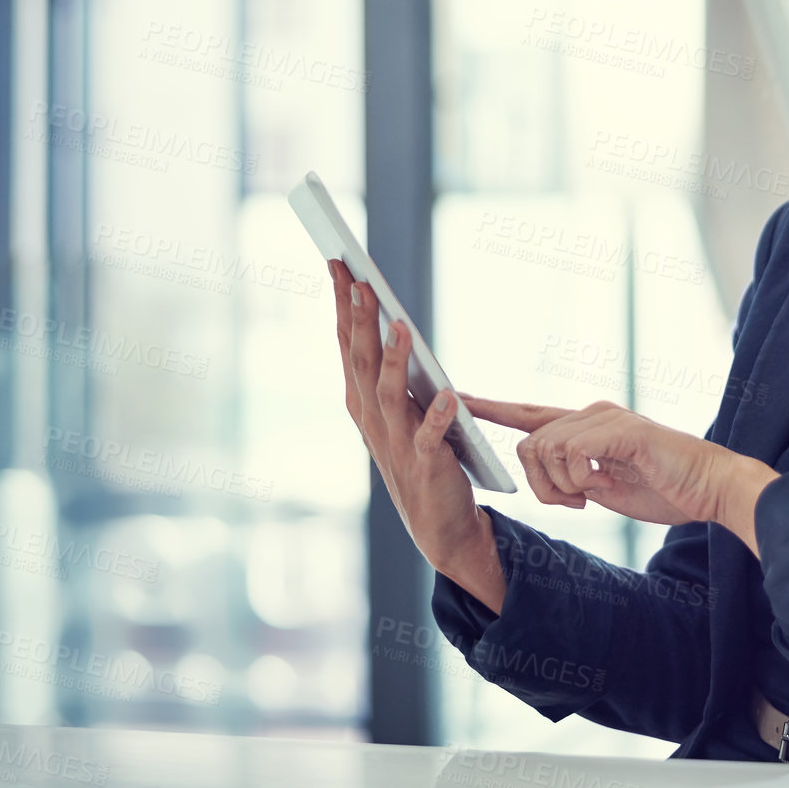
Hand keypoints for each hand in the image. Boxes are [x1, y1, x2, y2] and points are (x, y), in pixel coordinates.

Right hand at [329, 259, 495, 592]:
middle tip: (358, 279)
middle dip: (359, 320)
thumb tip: (390, 320)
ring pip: (390, 393)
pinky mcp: (427, 465)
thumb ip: (390, 371)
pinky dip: (438, 416)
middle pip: (362, 360)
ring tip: (401, 325)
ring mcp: (397, 442)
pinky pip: (431, 436)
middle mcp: (373, 418)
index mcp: (362, 401)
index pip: (348, 343)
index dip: (341, 303)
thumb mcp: (398, 410)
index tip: (339, 262)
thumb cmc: (419, 456)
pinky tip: (450, 395)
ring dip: (394, 359)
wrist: (438, 525)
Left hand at [461, 394, 773, 531]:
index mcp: (588, 425)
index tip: (461, 398)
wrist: (710, 488)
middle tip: (576, 503)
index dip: (494, 408)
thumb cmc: (665, 489)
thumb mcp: (606, 488)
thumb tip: (554, 482)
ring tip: (594, 495)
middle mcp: (592, 413)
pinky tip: (604, 485)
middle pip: (529, 443)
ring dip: (562, 485)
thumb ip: (576, 477)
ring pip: (545, 449)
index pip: (530, 413)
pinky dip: (580, 479)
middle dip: (541, 484)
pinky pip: (572, 453)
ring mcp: (606, 418)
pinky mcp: (620, 428)